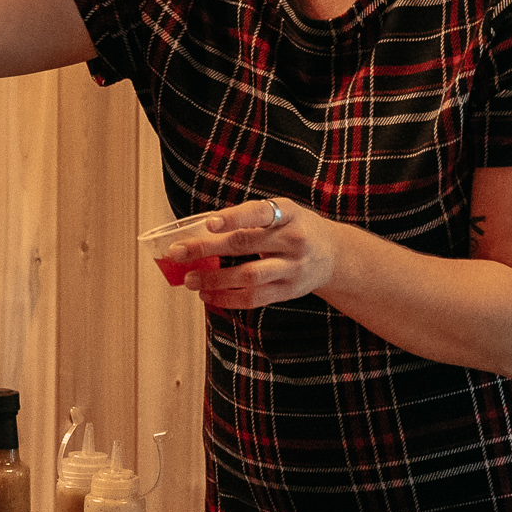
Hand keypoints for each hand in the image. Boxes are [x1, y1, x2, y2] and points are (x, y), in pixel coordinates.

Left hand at [170, 195, 341, 309]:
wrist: (333, 255)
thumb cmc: (295, 227)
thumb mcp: (282, 212)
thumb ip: (249, 218)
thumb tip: (200, 228)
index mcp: (289, 214)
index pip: (260, 213)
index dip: (234, 218)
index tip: (209, 223)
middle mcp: (293, 240)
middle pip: (245, 245)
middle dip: (207, 249)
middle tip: (178, 252)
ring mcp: (292, 268)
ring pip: (248, 276)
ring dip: (214, 279)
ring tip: (189, 279)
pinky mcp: (288, 290)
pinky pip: (255, 298)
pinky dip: (227, 298)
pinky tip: (207, 295)